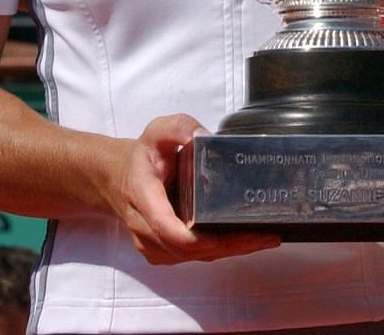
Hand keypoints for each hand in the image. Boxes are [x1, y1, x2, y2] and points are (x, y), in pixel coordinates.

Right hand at [112, 115, 279, 264]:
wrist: (118, 177)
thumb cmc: (143, 155)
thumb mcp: (158, 130)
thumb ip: (179, 128)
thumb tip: (203, 136)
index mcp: (143, 195)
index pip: (165, 227)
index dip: (194, 238)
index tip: (224, 236)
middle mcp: (145, 225)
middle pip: (186, 248)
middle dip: (227, 246)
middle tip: (265, 237)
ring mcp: (151, 242)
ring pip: (191, 256)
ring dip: (228, 251)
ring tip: (263, 239)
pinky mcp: (161, 250)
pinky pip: (190, 257)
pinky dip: (218, 251)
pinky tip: (244, 242)